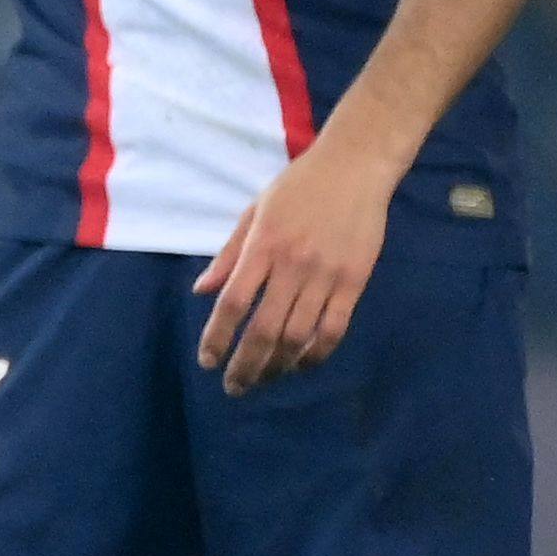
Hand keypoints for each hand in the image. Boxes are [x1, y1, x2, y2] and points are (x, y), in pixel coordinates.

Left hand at [192, 126, 401, 394]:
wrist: (355, 168)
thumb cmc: (297, 187)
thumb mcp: (254, 212)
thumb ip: (229, 255)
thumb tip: (201, 292)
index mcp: (261, 246)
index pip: (232, 302)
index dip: (217, 337)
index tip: (207, 362)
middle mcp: (292, 265)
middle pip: (265, 329)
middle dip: (246, 365)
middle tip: (234, 387)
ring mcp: (326, 276)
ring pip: (299, 336)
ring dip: (279, 365)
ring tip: (264, 379)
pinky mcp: (355, 281)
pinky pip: (334, 328)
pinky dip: (316, 353)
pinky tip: (301, 364)